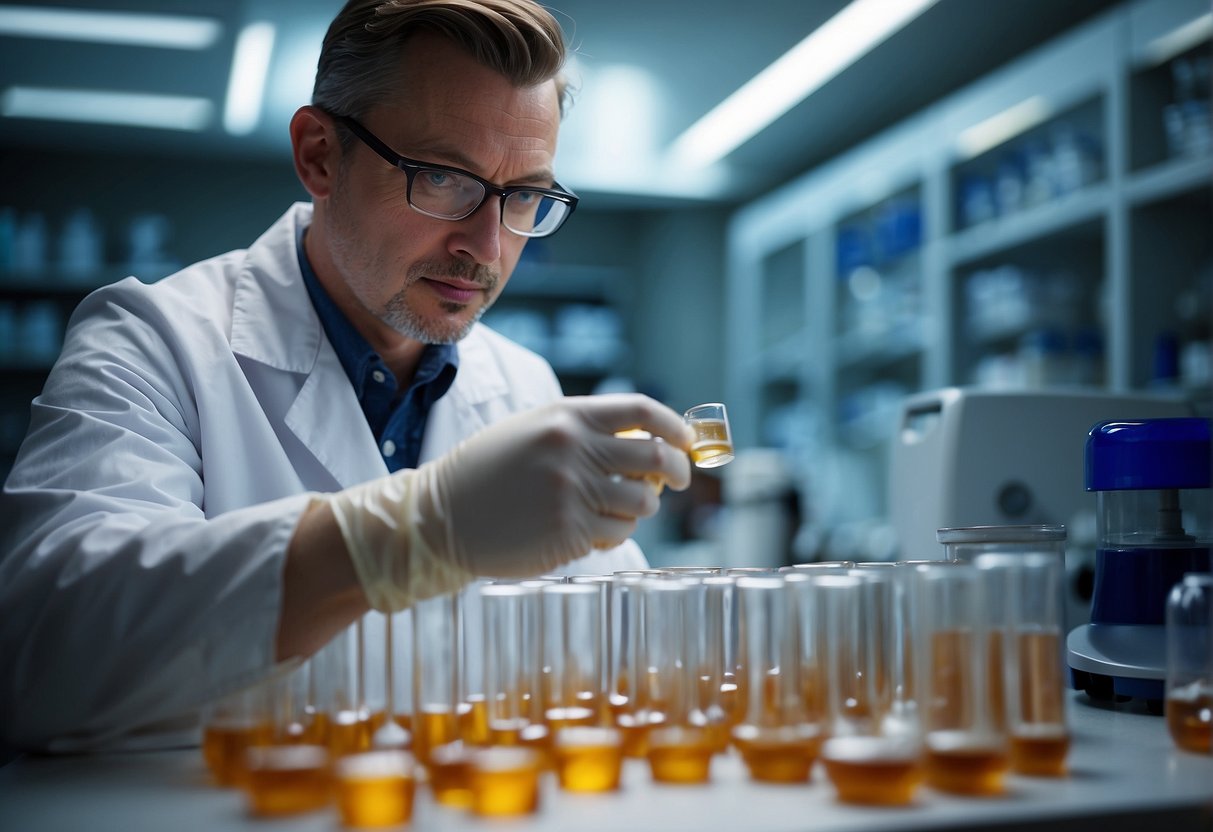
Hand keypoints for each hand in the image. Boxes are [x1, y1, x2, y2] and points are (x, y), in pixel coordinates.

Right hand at [326, 394, 693, 610]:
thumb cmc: (488, 473)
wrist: (440, 517)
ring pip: (642, 501)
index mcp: (567, 417)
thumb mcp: (532, 430)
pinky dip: (614, 531)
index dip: (674, 426)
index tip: (685, 441)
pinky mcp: (569, 532)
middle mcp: (574, 450)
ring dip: (641, 507)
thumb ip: (584, 430)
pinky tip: (589, 528)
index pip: (642, 412)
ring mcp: (573, 492)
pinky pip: (617, 532)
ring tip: (617, 507)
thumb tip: (647, 443)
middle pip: (655, 457)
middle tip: (676, 480)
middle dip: (676, 471)